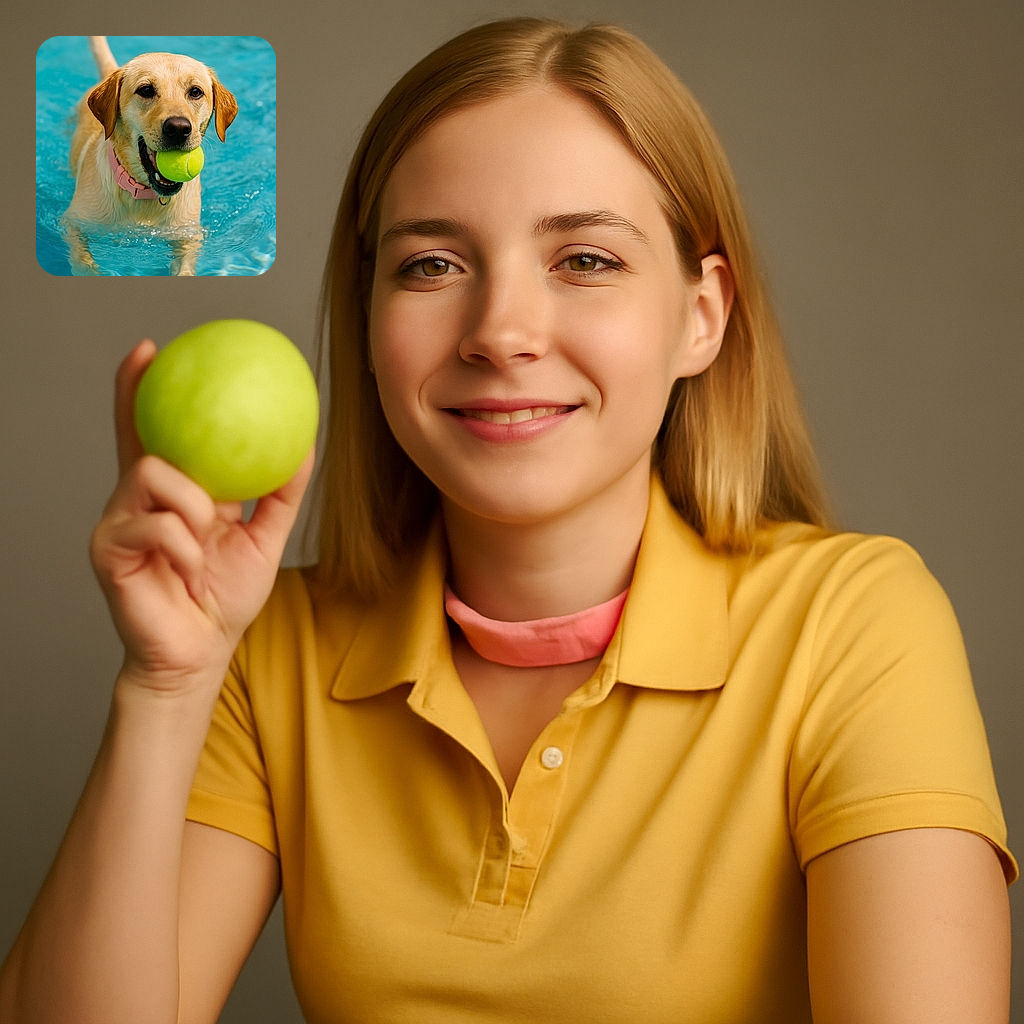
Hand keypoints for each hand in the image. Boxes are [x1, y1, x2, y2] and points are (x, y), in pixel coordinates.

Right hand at [90, 340, 314, 692]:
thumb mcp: (263, 538)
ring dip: (191, 503)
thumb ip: (279, 495)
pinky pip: (155, 524)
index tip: (154, 349)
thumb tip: (306, 445)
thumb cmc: (224, 598)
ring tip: (205, 536)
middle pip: (135, 435)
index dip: (147, 390)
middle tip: (149, 357)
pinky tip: (190, 568)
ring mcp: (121, 521)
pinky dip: (185, 545)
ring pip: (153, 473)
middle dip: (138, 396)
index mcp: (174, 493)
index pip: (156, 432)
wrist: (201, 651)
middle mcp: (140, 499)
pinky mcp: (109, 549)